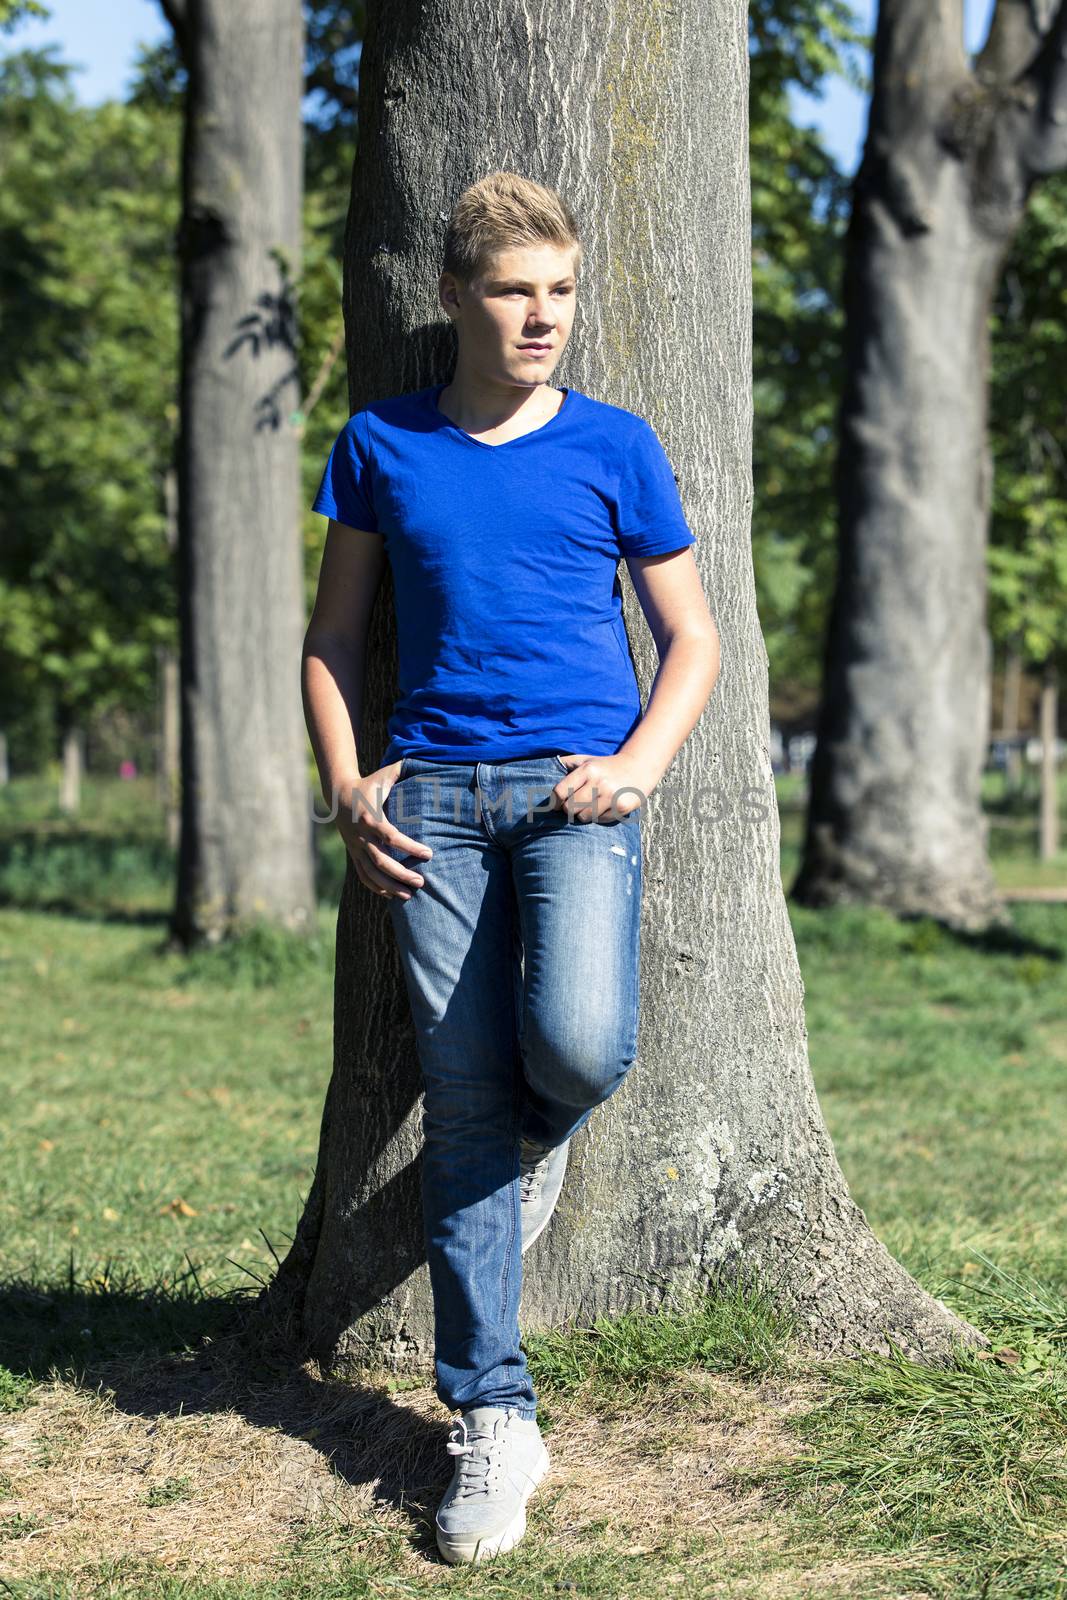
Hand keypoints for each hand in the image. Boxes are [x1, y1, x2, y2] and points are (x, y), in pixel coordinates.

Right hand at [334, 762, 432, 900]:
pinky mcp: (353, 853)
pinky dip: (377, 887)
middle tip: (422, 881)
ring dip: (390, 886)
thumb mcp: (385, 774)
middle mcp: (360, 835)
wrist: (338, 794)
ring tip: (410, 894)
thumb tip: (429, 761)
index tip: (429, 853)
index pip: (390, 837)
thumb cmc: (369, 784)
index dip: (409, 847)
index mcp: (370, 817)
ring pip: (371, 873)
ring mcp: (355, 847)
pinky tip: (392, 895)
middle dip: (402, 873)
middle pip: (381, 861)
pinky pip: (363, 875)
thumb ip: (405, 769)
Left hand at [551, 753, 652, 823]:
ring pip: (584, 817)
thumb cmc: (605, 766)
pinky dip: (598, 817)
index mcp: (587, 770)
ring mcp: (612, 796)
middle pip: (570, 808)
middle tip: (573, 806)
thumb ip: (565, 763)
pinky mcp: (623, 807)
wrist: (639, 767)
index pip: (560, 792)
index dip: (554, 802)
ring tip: (589, 806)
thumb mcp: (586, 760)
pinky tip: (604, 807)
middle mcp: (599, 782)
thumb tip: (540, 768)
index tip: (556, 805)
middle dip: (568, 810)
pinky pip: (600, 820)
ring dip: (583, 815)